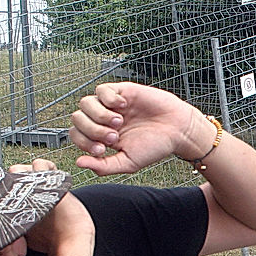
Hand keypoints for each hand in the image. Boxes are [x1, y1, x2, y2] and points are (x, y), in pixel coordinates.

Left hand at [70, 82, 203, 174]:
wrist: (178, 130)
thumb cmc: (155, 146)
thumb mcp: (128, 162)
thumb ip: (103, 166)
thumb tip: (79, 163)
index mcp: (101, 136)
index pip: (77, 135)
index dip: (84, 142)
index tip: (104, 149)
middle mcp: (102, 119)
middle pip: (78, 118)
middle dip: (93, 130)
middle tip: (114, 136)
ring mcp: (110, 104)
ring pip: (86, 103)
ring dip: (100, 115)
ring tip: (119, 122)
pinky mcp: (121, 91)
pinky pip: (101, 89)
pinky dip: (109, 99)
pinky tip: (124, 106)